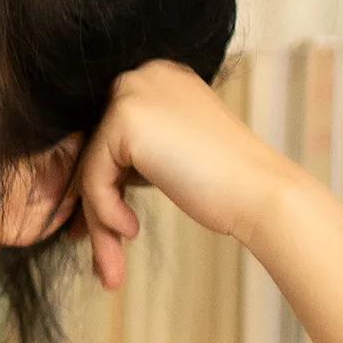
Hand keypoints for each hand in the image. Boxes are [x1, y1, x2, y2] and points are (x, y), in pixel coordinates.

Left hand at [65, 59, 301, 289]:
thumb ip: (134, 152)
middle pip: (97, 152)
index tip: (107, 229)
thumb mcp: (172, 152)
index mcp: (157, 79)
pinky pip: (93, 178)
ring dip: (99, 222)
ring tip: (112, 266)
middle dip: (96, 208)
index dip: (104, 186)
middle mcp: (143, 75)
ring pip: (91, 170)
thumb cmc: (225, 182)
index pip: (109, 138)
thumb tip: (81, 182)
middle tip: (106, 254)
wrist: (261, 192)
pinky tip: (131, 228)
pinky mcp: (124, 118)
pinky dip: (105, 211)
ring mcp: (133, 93)